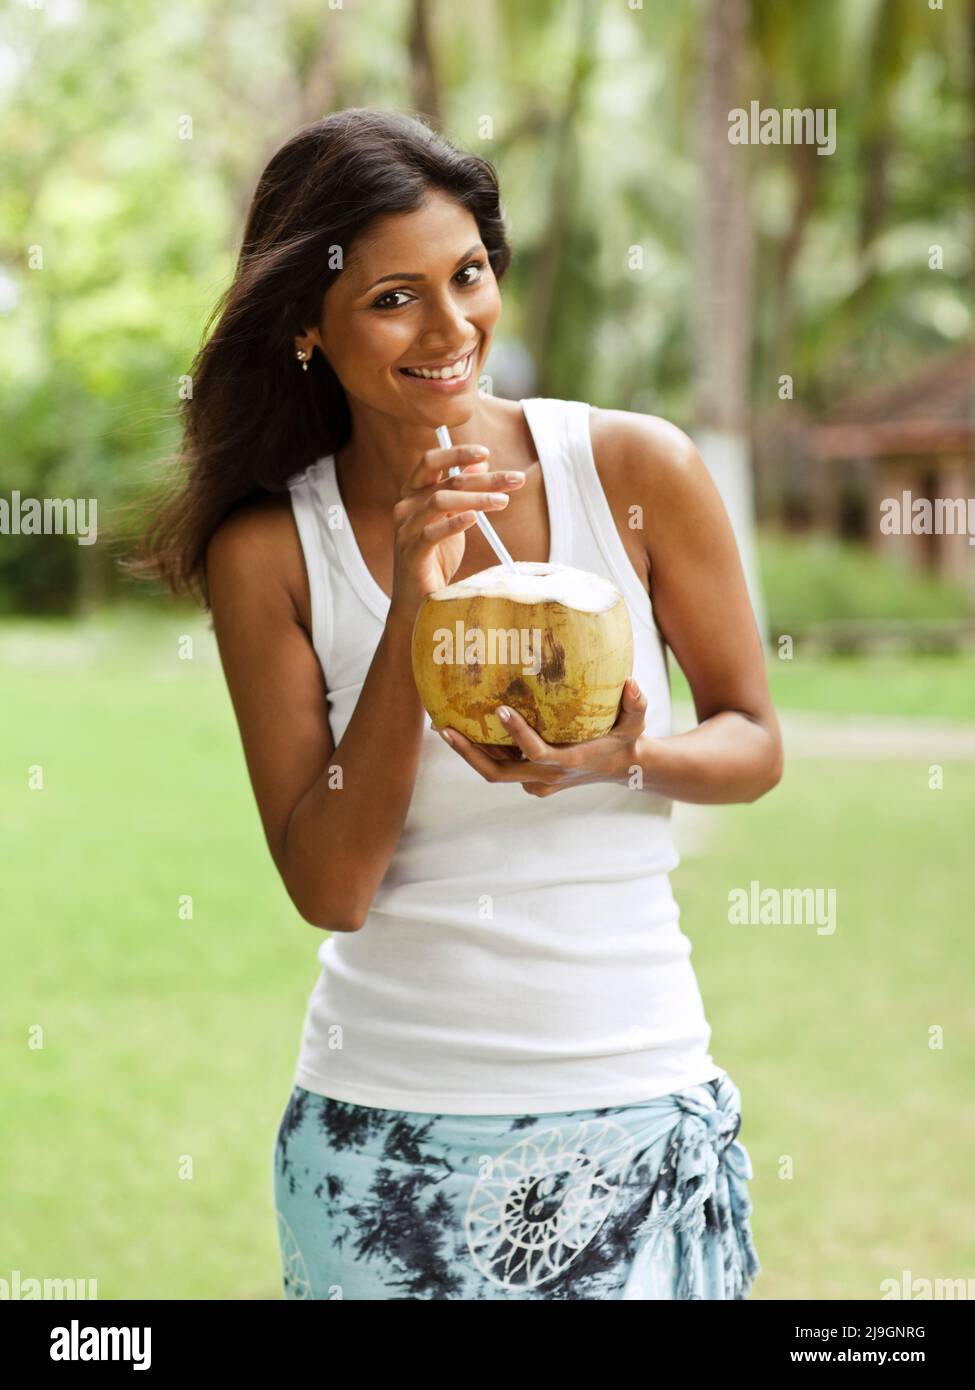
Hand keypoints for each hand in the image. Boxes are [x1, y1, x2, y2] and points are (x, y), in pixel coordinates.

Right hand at [387, 445, 525, 626]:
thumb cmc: (437, 557)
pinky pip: (432, 533)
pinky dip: (454, 523)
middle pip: (446, 481)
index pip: (431, 461)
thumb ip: (463, 489)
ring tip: (503, 501)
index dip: (457, 453)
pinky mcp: (410, 553)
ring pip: (440, 502)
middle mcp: (405, 506)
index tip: (486, 452)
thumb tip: (482, 462)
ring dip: (476, 499)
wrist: (420, 600)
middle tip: (516, 479)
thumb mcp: (453, 519)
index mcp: (412, 492)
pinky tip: (474, 518)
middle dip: (484, 478)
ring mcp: (405, 529)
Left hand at [435, 677, 648, 795]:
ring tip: (441, 726)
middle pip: (497, 773)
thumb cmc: (626, 739)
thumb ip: (637, 704)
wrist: (622, 769)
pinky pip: (501, 767)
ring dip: (467, 752)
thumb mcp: (636, 723)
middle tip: (443, 728)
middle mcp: (546, 777)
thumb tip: (632, 682)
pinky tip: (462, 727)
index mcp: (568, 762)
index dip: (517, 735)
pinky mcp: (530, 780)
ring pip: (493, 772)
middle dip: (468, 752)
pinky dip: (482, 751)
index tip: (500, 710)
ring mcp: (536, 782)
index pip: (537, 753)